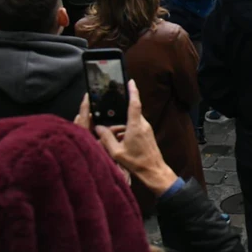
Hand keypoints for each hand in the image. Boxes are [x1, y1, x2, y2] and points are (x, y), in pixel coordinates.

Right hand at [95, 81, 177, 195]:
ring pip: (131, 120)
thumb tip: (98, 128)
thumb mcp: (116, 152)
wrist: (153, 170)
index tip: (130, 81)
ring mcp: (146, 128)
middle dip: (119, 114)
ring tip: (112, 137)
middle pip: (130, 112)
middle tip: (107, 119)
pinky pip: (134, 127)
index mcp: (136, 126)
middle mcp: (143, 124)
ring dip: (121, 125)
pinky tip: (119, 141)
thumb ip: (106, 138)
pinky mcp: (147, 133)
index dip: (133, 91)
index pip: (135, 103)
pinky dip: (125, 130)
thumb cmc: (136, 162)